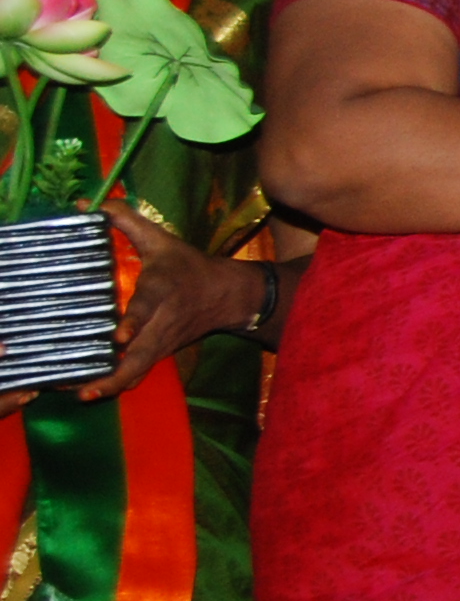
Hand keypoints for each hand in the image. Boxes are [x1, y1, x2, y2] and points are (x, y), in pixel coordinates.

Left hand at [78, 201, 272, 401]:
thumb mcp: (162, 239)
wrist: (231, 295)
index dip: (133, 323)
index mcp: (163, 291)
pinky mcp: (163, 351)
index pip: (147, 309)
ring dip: (114, 384)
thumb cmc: (189, 266)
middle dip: (117, 372)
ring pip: (140, 368)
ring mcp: (164, 341)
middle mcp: (164, 321)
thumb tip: (88, 206)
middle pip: (142, 353)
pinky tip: (96, 391)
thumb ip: (126, 220)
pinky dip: (120, 383)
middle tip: (89, 386)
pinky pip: (141, 371)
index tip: (118, 338)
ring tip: (85, 394)